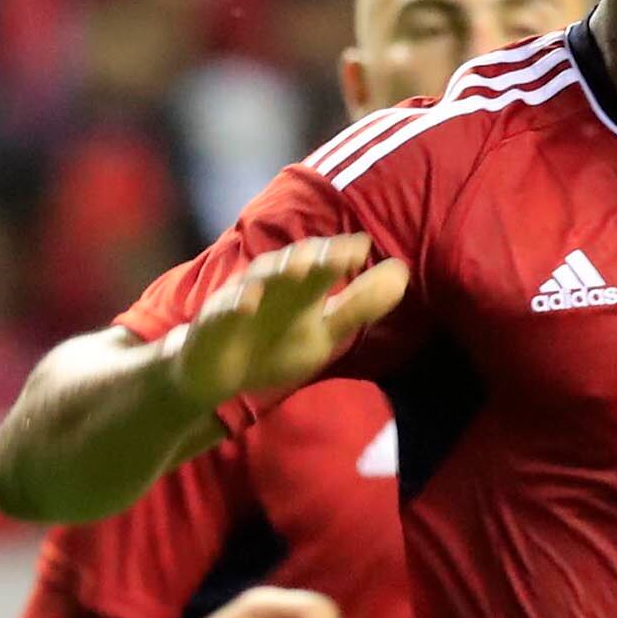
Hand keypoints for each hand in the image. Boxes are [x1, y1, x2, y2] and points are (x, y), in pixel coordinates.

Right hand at [142, 236, 411, 416]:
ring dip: (278, 272)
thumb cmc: (274, 344)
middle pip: (294, 266)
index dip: (340, 255)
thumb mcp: (325, 329)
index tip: (363, 246)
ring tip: (298, 267)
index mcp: (300, 286)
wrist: (215, 371)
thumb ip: (360, 304)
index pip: (322, 263)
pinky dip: (234, 306)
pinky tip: (247, 304)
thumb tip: (402, 272)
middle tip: (339, 252)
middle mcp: (271, 285)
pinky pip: (224, 312)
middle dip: (314, 258)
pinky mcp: (214, 323)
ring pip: (259, 281)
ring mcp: (241, 301)